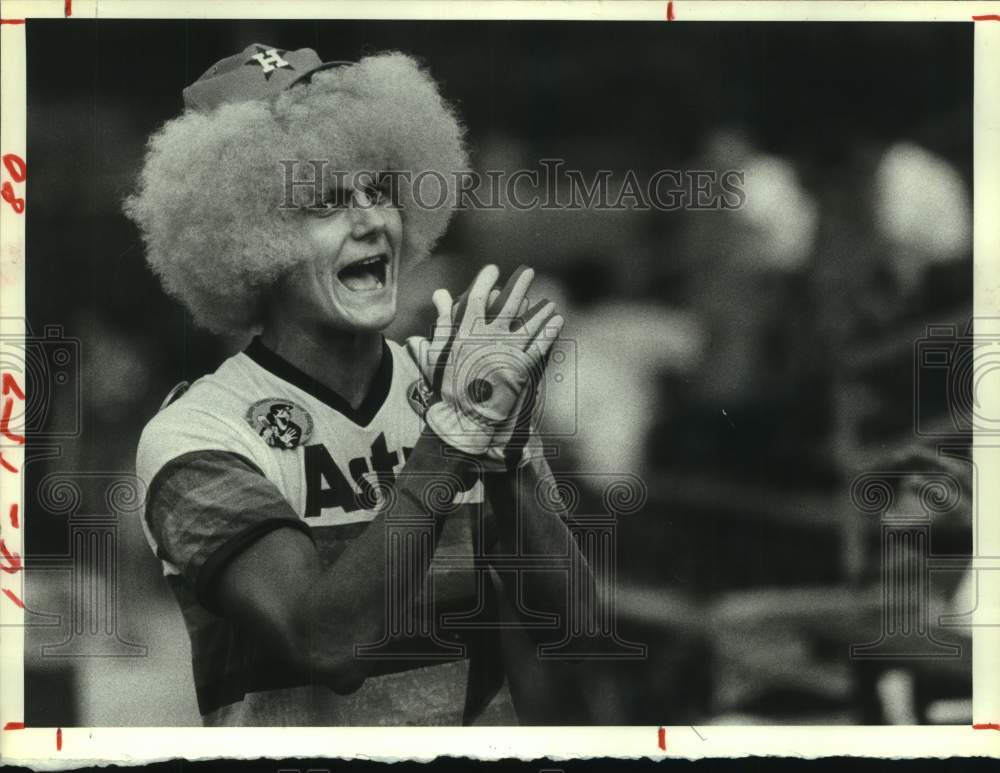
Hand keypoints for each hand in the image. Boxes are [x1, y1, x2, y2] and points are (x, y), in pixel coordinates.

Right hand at [406, 265, 562, 454]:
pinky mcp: (522, 366)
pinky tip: (558, 320)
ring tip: (550, 301)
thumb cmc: (450, 386)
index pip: (477, 297)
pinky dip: (551, 331)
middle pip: (509, 303)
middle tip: (529, 272)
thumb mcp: (440, 350)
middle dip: (520, 285)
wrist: (466, 417)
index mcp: (466, 330)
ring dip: (541, 310)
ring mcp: (508, 350)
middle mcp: (489, 336)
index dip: (485, 280)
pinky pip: (541, 344)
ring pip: (529, 322)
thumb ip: (444, 319)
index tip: (492, 269)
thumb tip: (441, 293)